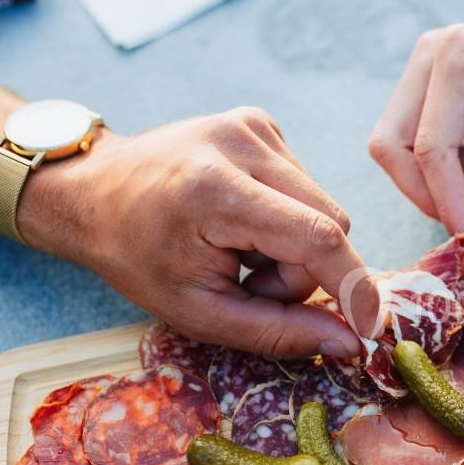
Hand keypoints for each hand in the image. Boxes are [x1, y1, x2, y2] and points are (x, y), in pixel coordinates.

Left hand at [18, 107, 380, 358]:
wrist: (93, 191)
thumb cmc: (137, 256)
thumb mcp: (197, 312)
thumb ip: (276, 331)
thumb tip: (349, 343)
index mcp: (216, 189)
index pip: (317, 236)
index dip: (354, 286)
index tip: (370, 328)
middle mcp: (241, 143)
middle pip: (330, 224)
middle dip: (305, 272)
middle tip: (251, 285)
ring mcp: (253, 124)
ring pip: (323, 207)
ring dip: (295, 247)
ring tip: (239, 252)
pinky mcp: (260, 121)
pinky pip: (305, 187)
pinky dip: (284, 219)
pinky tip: (241, 222)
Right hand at [369, 0, 463, 250]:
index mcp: (460, 58)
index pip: (431, 148)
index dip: (448, 203)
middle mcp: (429, 55)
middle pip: (392, 146)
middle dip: (427, 195)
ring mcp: (422, 66)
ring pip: (397, 146)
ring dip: (440, 186)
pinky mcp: (427, 81)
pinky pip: (415, 139)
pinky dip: (449, 171)